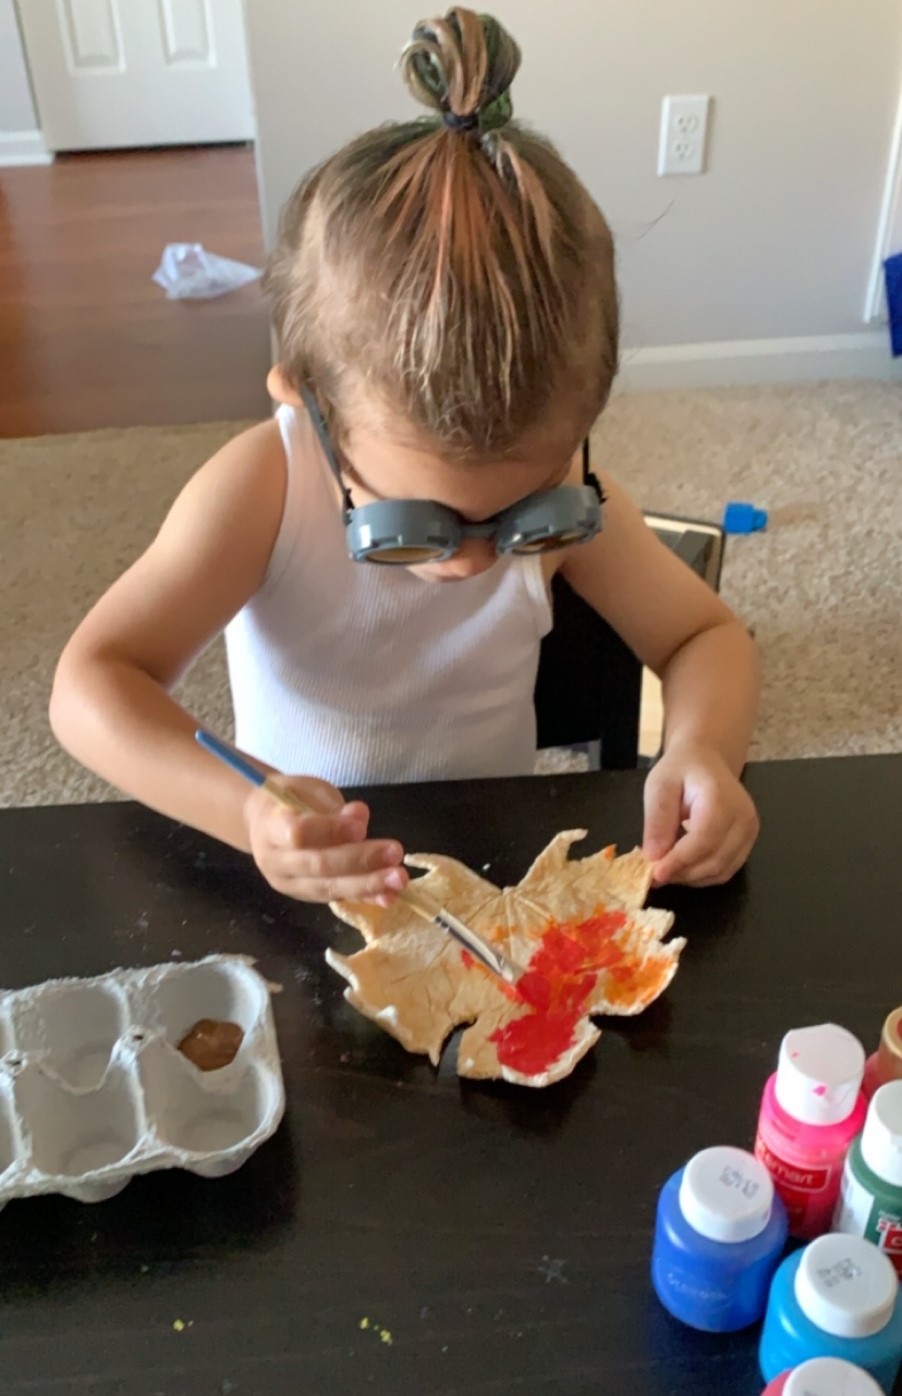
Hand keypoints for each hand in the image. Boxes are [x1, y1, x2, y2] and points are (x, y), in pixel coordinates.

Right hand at [244, 775, 408, 904]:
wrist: (264, 822)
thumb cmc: (290, 799)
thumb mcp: (309, 791)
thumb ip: (333, 807)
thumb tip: (360, 818)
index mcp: (270, 826)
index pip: (298, 833)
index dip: (331, 830)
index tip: (361, 826)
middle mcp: (275, 860)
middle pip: (318, 865)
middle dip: (360, 860)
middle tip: (395, 852)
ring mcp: (288, 883)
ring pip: (329, 888)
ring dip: (368, 884)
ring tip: (399, 879)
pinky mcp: (305, 896)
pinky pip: (337, 898)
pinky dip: (365, 898)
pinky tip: (389, 896)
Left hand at [642, 740, 758, 886]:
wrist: (706, 760)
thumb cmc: (681, 769)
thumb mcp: (659, 786)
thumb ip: (657, 821)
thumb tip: (654, 857)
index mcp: (721, 798)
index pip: (703, 840)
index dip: (679, 861)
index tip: (654, 874)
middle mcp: (743, 817)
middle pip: (714, 861)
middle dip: (682, 873)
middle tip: (654, 876)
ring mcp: (749, 831)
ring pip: (721, 871)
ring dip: (691, 878)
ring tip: (666, 871)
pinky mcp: (748, 842)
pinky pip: (726, 870)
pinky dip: (702, 876)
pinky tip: (683, 868)